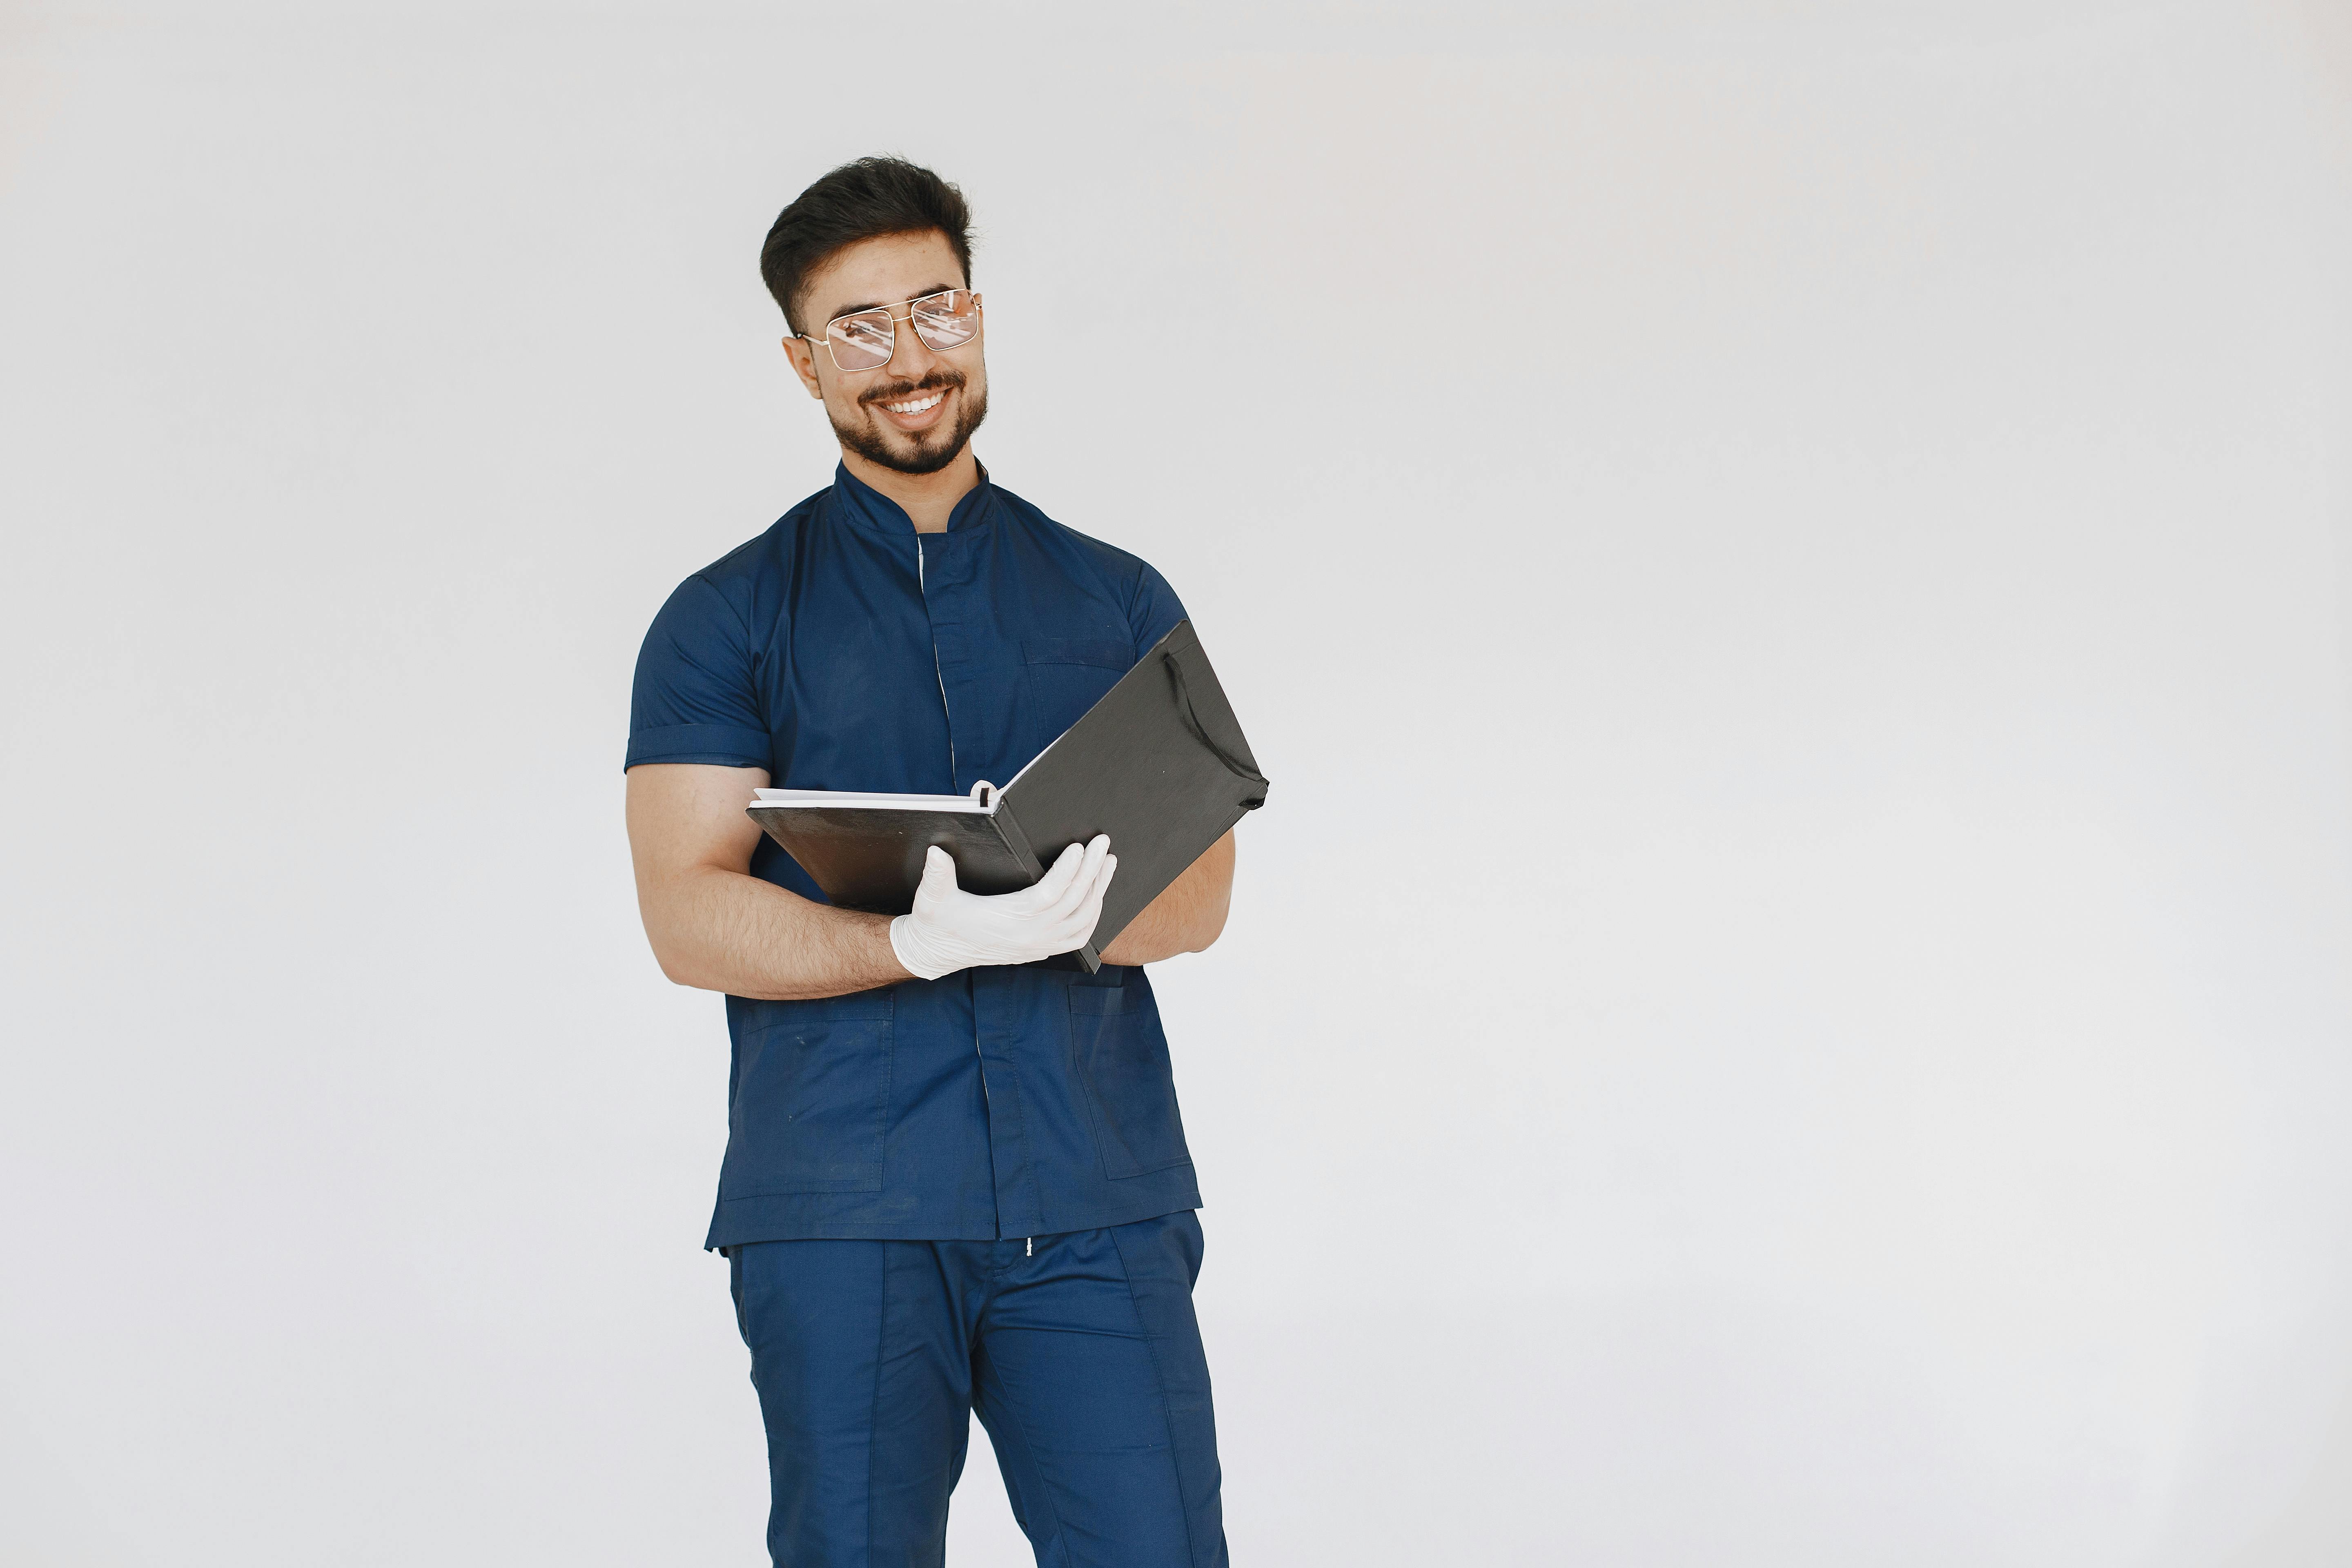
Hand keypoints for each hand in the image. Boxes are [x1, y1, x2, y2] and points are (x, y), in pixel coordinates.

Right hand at [888, 835, 1116, 980]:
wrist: (935, 951)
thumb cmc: (936, 920)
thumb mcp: (932, 897)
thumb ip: (936, 875)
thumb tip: (936, 853)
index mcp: (1008, 921)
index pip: (1049, 895)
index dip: (1067, 871)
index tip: (1079, 847)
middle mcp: (1029, 937)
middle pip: (1073, 903)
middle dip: (1092, 871)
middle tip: (1102, 844)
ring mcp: (1037, 946)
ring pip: (1082, 920)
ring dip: (1098, 891)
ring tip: (1106, 863)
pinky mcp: (1039, 950)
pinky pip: (1078, 937)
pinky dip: (1092, 916)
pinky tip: (1097, 897)